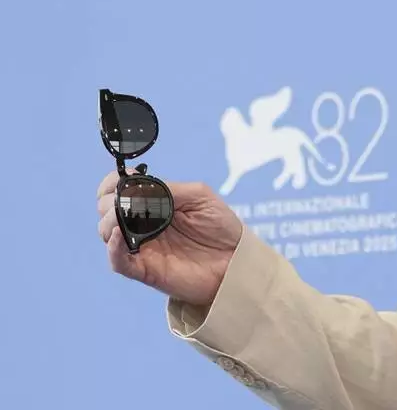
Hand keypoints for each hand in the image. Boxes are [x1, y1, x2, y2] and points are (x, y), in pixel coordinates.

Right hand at [97, 170, 243, 306]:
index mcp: (154, 204)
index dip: (111, 184)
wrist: (237, 260)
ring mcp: (142, 247)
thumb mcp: (199, 196)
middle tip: (127, 201)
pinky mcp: (145, 269)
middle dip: (110, 201)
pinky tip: (119, 234)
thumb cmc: (221, 226)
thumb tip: (136, 186)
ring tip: (125, 217)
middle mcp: (142, 224)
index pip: (117, 191)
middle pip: (106, 210)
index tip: (118, 181)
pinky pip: (118, 261)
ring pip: (106, 233)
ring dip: (109, 221)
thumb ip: (169, 189)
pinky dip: (113, 248)